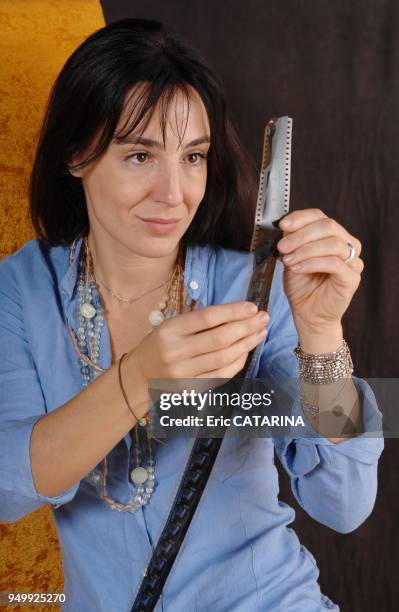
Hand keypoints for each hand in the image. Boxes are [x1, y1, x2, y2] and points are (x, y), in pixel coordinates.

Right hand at [131, 301, 268, 384]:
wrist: (140, 376)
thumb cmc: (161, 345)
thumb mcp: (171, 326)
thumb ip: (199, 322)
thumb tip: (238, 313)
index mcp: (169, 330)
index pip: (207, 318)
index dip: (232, 311)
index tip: (252, 307)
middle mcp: (175, 352)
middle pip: (220, 339)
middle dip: (246, 327)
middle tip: (264, 318)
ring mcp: (184, 374)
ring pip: (224, 357)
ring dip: (247, 344)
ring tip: (260, 332)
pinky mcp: (192, 389)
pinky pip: (222, 374)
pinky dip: (238, 361)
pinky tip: (247, 350)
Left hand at [276, 208, 363, 335]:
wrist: (308, 314)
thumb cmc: (302, 286)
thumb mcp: (292, 258)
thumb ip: (292, 241)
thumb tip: (285, 226)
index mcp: (333, 236)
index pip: (320, 216)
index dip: (301, 218)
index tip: (282, 225)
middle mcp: (347, 245)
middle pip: (328, 226)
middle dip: (301, 235)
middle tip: (282, 247)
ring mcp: (353, 261)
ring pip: (332, 243)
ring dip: (305, 250)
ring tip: (288, 261)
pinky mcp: (352, 278)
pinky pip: (334, 263)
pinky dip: (312, 263)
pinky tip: (297, 269)